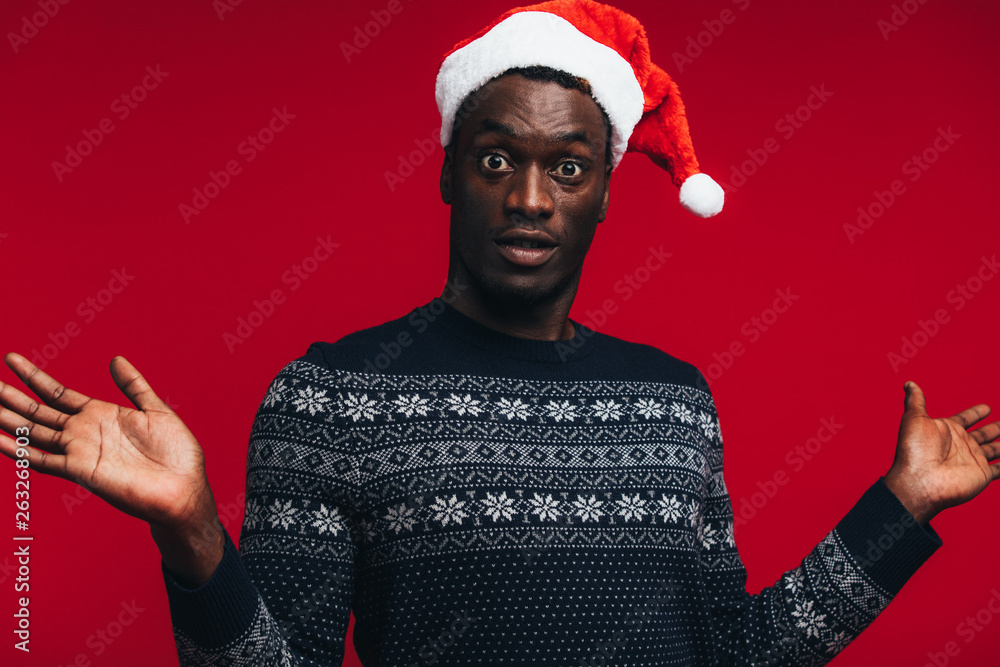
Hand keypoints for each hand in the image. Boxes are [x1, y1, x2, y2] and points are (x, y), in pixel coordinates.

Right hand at [0, 353, 223, 584]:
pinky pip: (43, 460)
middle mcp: (84, 432)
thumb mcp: (156, 409)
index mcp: (100, 415)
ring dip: (9, 420)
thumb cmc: (176, 454)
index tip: (12, 359)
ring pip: (33, 432)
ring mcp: (80, 451)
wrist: (185, 488)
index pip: (57, 393)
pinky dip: (18, 451)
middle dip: (10, 397)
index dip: (34, 377)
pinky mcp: (82, 471)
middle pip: (37, 411)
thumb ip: (133, 386)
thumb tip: (115, 360)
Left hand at [884, 380, 999, 524]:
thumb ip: (916, 401)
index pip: (966, 419)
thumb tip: (909, 384)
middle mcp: (961, 445)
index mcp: (947, 431)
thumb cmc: (915, 450)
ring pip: (995, 449)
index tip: (986, 407)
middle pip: (983, 434)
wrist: (920, 480)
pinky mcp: (982, 474)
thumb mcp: (914, 419)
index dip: (975, 413)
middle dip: (995, 428)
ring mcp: (973, 460)